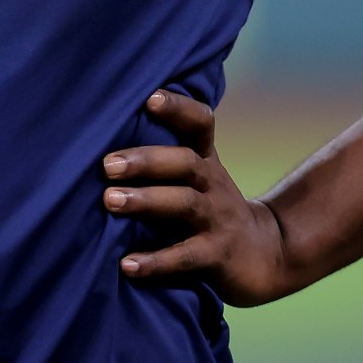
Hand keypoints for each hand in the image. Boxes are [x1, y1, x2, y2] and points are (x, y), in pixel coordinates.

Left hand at [103, 90, 298, 305]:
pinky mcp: (218, 255)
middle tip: (107, 165)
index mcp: (205, 161)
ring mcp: (218, 219)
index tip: (149, 98)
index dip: (178, 109)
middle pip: (185, 162)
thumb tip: (99, 139)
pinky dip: (156, 261)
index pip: (199, 123)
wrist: (263, 253)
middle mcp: (214, 184)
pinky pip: (187, 256)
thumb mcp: (197, 178)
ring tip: (110, 201)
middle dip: (146, 160)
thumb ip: (163, 159)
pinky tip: (127, 264)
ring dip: (146, 200)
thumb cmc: (209, 209)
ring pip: (185, 203)